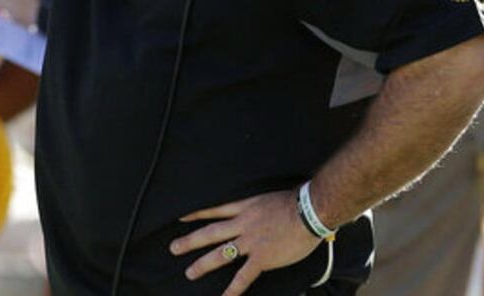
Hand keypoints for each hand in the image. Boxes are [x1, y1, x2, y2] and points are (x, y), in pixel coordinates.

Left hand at [170, 190, 320, 295]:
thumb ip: (258, 207)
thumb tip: (257, 211)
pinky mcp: (262, 258)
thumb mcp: (268, 198)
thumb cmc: (295, 202)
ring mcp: (251, 242)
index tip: (182, 217)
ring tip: (189, 273)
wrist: (309, 211)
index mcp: (245, 208)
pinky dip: (233, 289)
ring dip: (203, 264)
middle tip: (174, 248)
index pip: (215, 210)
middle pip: (211, 233)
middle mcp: (243, 224)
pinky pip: (244, 276)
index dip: (197, 214)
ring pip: (221, 254)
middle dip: (191, 241)